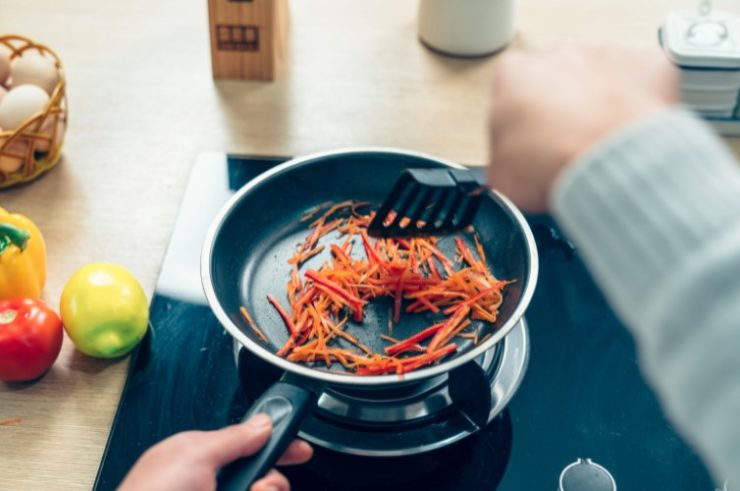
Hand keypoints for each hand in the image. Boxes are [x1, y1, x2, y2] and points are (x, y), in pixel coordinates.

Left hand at [118, 414, 312, 490]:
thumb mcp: (194, 454)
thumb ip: (233, 437)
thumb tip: (263, 423)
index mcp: (198, 459)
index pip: (247, 446)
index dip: (276, 445)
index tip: (299, 449)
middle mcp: (211, 486)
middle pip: (263, 479)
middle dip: (270, 482)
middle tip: (261, 486)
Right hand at [487, 44, 678, 210]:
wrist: (605, 164)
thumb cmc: (552, 164)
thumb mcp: (501, 176)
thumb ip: (503, 164)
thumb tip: (510, 174)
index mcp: (513, 74)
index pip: (512, 102)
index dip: (522, 132)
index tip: (532, 153)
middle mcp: (557, 55)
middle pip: (556, 87)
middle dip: (562, 115)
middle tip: (568, 152)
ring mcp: (603, 55)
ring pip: (599, 84)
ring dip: (599, 110)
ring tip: (602, 150)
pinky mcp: (645, 64)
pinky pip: (640, 86)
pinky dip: (638, 109)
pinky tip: (629, 138)